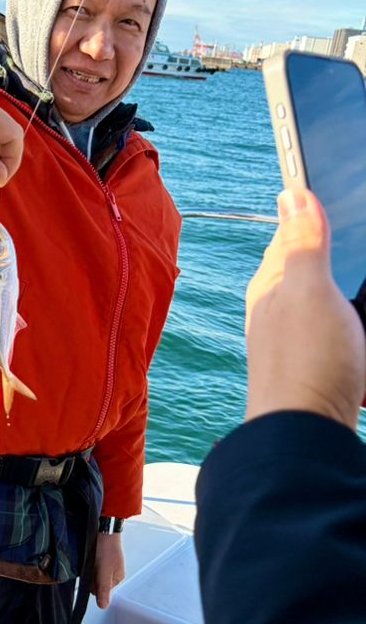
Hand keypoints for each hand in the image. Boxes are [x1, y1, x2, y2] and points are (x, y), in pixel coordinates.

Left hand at [91, 532, 125, 608]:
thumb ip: (103, 589)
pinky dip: (88, 561)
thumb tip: (103, 607)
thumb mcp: (104, 572)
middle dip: (90, 576)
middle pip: (95, 583)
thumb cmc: (106, 549)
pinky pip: (91, 564)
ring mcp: (106, 564)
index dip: (92, 585)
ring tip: (90, 558)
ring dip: (88, 568)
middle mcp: (112, 572)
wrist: (103, 527)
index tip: (92, 575)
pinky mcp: (99, 556)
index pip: (100, 591)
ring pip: (92, 574)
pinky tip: (88, 555)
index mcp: (117, 578)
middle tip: (91, 565)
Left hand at [245, 189, 364, 429]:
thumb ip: (304, 243)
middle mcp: (274, 310)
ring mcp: (292, 340)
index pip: (289, 234)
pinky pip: (327, 328)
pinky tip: (352, 321)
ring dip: (334, 282)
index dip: (309, 213)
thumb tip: (293, 192)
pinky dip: (342, 316)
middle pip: (304, 267)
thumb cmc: (304, 363)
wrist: (304, 435)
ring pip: (315, 299)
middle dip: (324, 248)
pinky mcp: (311, 366)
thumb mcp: (308, 290)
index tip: (326, 189)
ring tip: (349, 264)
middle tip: (344, 226)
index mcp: (270, 283)